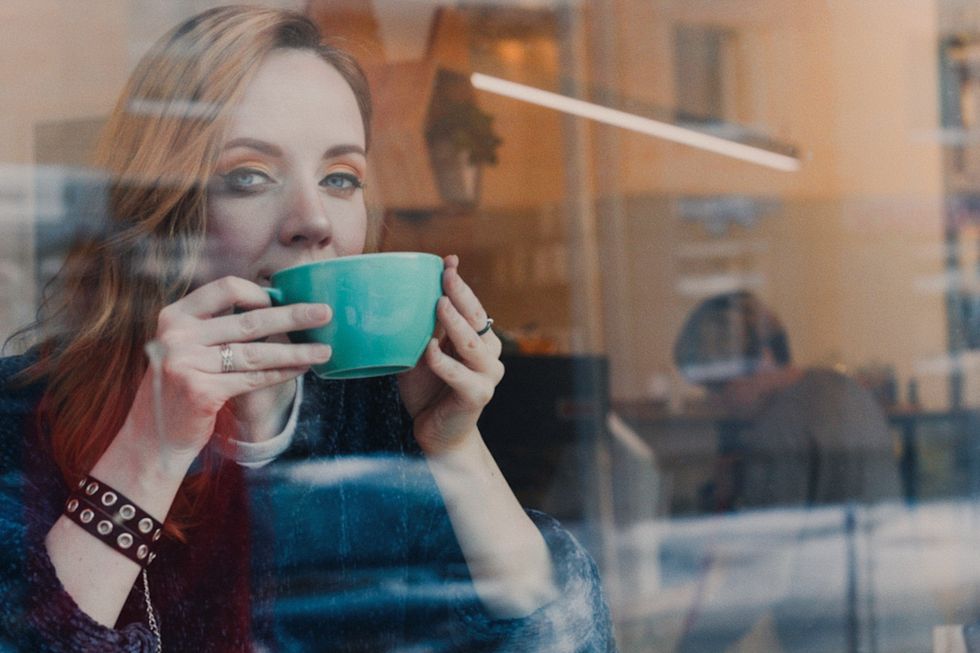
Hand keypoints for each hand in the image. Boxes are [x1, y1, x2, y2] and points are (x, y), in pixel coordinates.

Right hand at [122, 276, 332, 467]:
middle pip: (249, 320)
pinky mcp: (200, 392)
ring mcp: (186, 363)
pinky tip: (302, 369)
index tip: (283, 300)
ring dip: (296, 350)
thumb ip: (216, 326)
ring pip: (256, 353)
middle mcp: (177, 336)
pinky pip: (254, 379)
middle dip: (293, 317)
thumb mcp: (186, 347)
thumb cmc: (178, 387)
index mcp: (174, 315)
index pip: (225, 288)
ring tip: (325, 350)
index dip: (259, 293)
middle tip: (325, 313)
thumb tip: (273, 305)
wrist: (152, 438)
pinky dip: (282, 373)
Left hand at [398, 256, 504, 454]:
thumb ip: (419, 330)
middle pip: (477, 318)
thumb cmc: (428, 391)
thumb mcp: (420, 354)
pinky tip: (428, 351)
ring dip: (455, 323)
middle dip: (461, 294)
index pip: (472, 306)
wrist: (439, 435)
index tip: (448, 262)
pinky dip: (444, 363)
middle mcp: (488, 354)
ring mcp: (487, 375)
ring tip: (439, 305)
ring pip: (473, 343)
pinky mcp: (478, 396)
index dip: (461, 284)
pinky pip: (461, 376)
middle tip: (445, 275)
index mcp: (477, 340)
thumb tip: (397, 296)